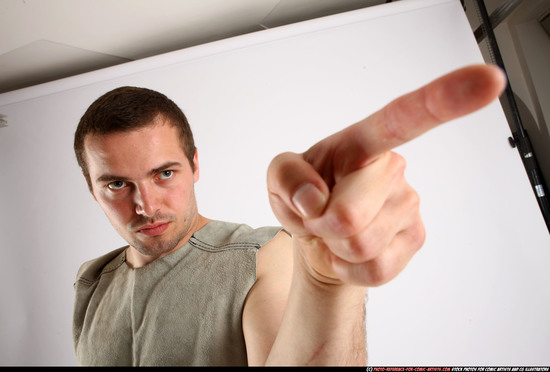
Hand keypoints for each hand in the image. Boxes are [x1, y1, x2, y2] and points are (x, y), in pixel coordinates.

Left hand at [267, 64, 505, 286]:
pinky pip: (373, 270)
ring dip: (333, 246)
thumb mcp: (279, 178)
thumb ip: (286, 176)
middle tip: (319, 215)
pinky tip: (348, 251)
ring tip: (334, 230)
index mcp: (365, 142)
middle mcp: (394, 168)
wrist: (319, 237)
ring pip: (359, 247)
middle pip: (348, 216)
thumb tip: (313, 198)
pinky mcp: (415, 238)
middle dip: (319, 226)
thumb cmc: (306, 197)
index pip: (405, 118)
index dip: (444, 100)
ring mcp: (410, 204)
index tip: (487, 80)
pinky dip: (348, 268)